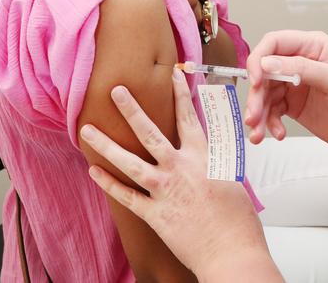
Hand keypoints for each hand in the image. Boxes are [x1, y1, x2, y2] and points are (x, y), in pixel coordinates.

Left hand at [80, 69, 278, 279]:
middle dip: (132, 109)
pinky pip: (126, 196)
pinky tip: (94, 171)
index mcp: (205, 157)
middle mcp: (181, 168)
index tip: (173, 75)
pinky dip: (108, 184)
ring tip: (88, 130)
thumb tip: (212, 159)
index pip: (190, 117)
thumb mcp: (233, 182)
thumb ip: (217, 166)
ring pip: (130, 162)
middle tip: (116, 91)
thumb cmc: (239, 221)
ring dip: (107, 145)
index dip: (181, 94)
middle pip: (151, 132)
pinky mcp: (154, 214)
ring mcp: (165, 190)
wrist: (232, 251)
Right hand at [245, 30, 327, 160]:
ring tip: (259, 132)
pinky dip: (268, 124)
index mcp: (313, 47)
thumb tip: (268, 63)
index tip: (256, 80)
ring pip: (264, 94)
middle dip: (256, 94)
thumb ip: (301, 68)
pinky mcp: (294, 106)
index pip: (274, 43)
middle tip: (254, 115)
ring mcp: (295, 85)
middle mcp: (301, 63)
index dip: (259, 59)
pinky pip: (271, 111)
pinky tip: (276, 134)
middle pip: (264, 72)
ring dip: (258, 113)